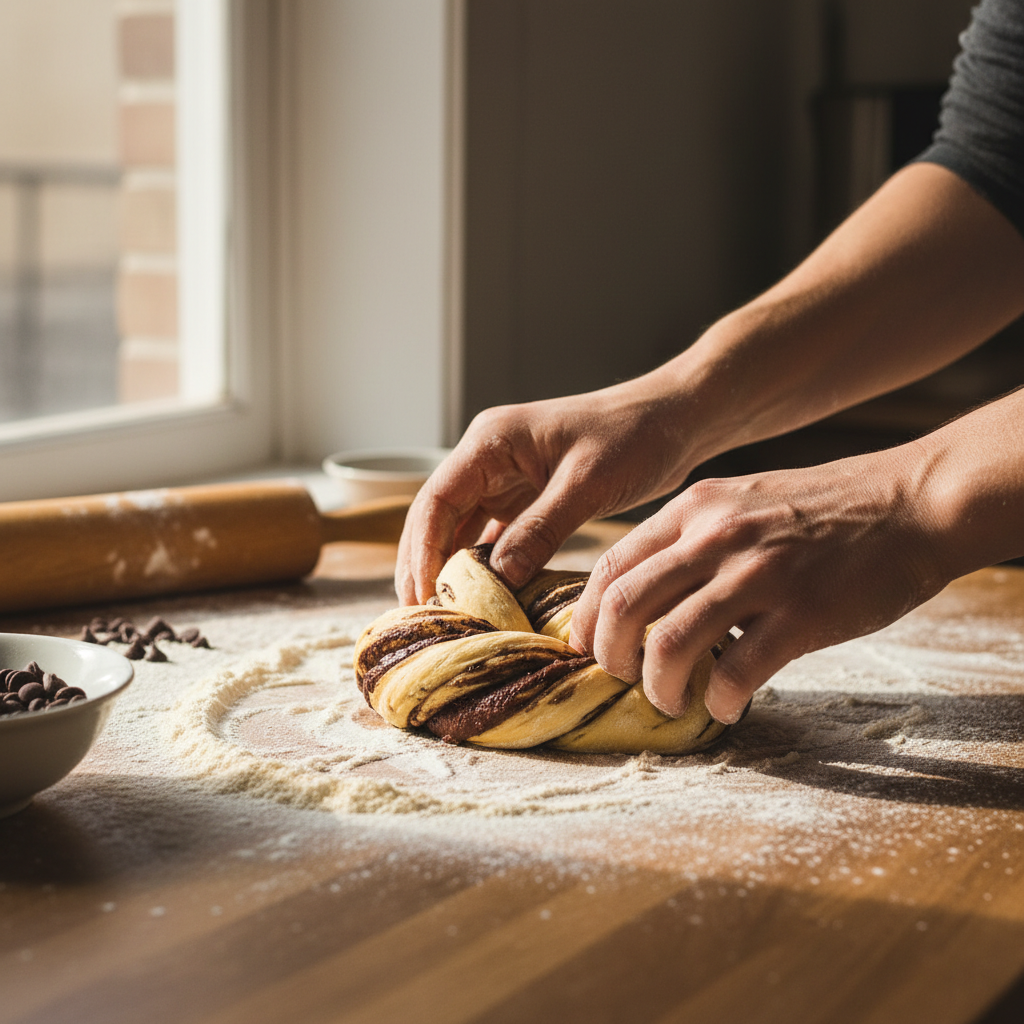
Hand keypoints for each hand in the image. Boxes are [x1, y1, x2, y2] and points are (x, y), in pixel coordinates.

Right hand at [395, 380, 695, 604]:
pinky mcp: (528, 497)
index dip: (422, 550)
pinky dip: (484, 564)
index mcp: (491, 442)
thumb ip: (540, 528)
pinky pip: (493, 535)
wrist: (673, 420)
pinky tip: (481, 596)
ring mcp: (507, 478)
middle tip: (419, 616)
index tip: (421, 596)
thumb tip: (498, 578)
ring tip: (441, 615)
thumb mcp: (587, 484)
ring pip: (461, 528)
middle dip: (424, 564)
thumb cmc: (634, 437)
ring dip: (449, 567)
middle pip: (438, 516)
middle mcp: (489, 458)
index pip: (437, 500)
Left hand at [568, 445, 948, 723]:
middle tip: (624, 679)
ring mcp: (758, 573)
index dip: (586, 616)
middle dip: (609, 657)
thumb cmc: (820, 510)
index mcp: (693, 509)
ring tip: (671, 701)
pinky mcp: (803, 613)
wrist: (910, 502)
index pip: (610, 566)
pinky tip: (726, 706)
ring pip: (668, 644)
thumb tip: (642, 596)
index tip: (587, 647)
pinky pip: (736, 672)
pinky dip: (719, 701)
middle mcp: (714, 536)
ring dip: (658, 688)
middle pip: (623, 607)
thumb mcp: (739, 501)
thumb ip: (689, 538)